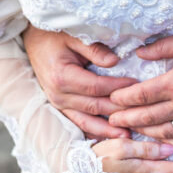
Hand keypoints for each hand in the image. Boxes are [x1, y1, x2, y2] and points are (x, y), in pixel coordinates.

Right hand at [22, 25, 134, 139]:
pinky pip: (77, 122)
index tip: (136, 86)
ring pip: (85, 121)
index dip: (117, 88)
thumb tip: (115, 61)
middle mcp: (58, 95)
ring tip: (126, 136)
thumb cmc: (54, 35)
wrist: (33, 40)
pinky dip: (93, 130)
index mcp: (62, 77)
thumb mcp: (73, 35)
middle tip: (140, 114)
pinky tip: (108, 136)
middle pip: (94, 107)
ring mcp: (57, 103)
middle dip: (117, 111)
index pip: (96, 87)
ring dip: (106, 130)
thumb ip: (94, 49)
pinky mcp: (59, 106)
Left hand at [107, 30, 172, 147]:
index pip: (141, 95)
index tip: (111, 100)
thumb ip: (162, 47)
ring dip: (144, 133)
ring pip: (164, 133)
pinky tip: (161, 141)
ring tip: (131, 131)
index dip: (122, 99)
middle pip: (147, 118)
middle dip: (126, 120)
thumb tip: (139, 53)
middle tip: (110, 121)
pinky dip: (170, 144)